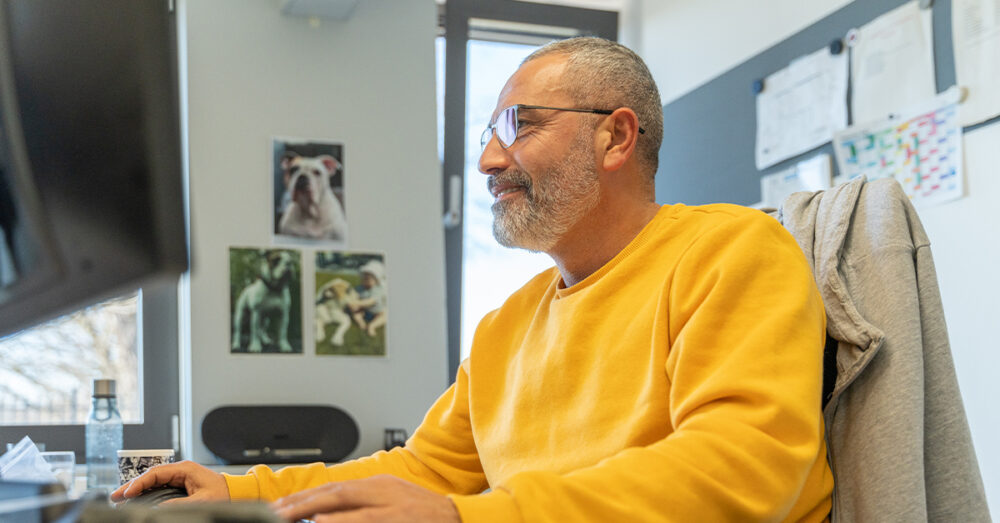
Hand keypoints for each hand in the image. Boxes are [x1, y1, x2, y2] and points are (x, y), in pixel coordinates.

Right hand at [110, 460, 229, 504]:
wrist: (235, 493)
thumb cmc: (223, 494)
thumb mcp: (201, 500)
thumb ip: (179, 503)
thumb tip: (158, 506)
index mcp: (185, 469)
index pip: (155, 473)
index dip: (138, 483)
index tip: (126, 494)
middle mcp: (180, 471)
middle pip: (150, 476)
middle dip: (132, 486)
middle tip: (115, 496)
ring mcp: (179, 477)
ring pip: (152, 481)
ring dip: (137, 489)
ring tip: (120, 498)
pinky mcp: (180, 484)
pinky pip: (158, 486)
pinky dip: (145, 492)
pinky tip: (135, 498)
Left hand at [270, 474, 459, 522]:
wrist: (459, 517)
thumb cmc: (425, 514)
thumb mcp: (394, 502)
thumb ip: (365, 506)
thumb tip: (330, 516)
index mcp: (379, 485)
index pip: (334, 488)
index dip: (305, 496)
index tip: (281, 506)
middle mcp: (381, 490)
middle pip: (333, 492)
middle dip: (301, 501)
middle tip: (275, 511)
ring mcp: (389, 504)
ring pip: (344, 503)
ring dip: (312, 509)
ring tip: (287, 516)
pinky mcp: (397, 518)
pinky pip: (364, 520)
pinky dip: (341, 521)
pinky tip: (321, 522)